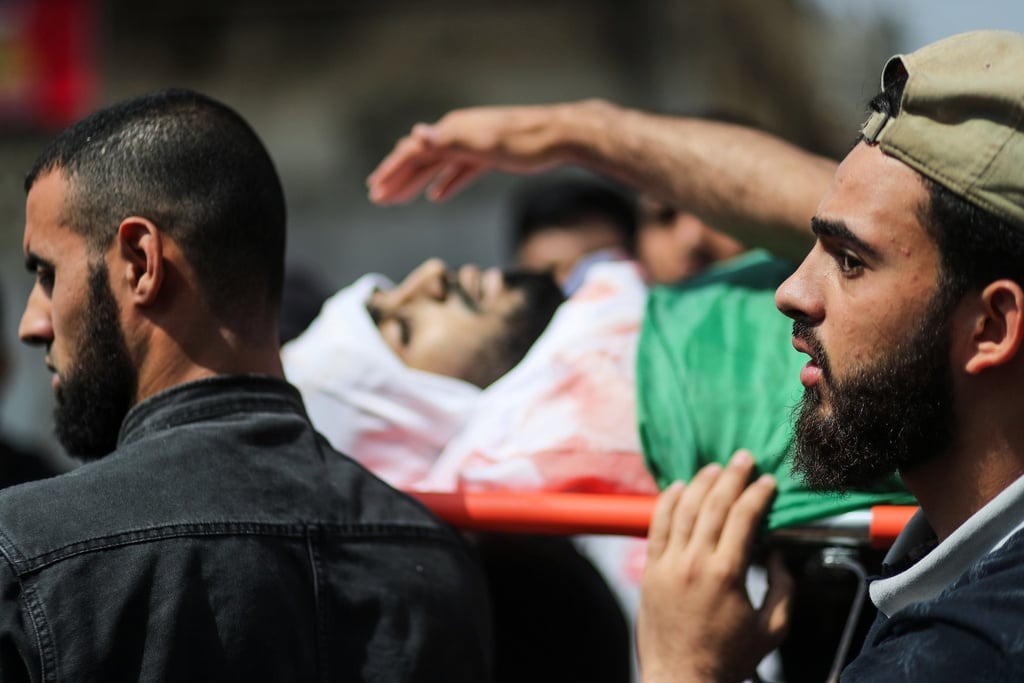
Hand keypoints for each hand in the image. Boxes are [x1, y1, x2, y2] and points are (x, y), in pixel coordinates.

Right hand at [366, 103, 592, 203]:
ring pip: (438, 164)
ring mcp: (475, 143)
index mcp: (454, 130)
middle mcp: (460, 133)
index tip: (376, 190)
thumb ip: (448, 141)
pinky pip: (459, 170)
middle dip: (398, 177)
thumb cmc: (526, 142)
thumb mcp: (484, 143)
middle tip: (378, 197)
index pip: (414, 151)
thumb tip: (415, 135)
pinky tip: (438, 195)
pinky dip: (445, 182)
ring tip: (399, 198)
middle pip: (422, 157)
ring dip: (417, 181)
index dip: (393, 171)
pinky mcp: (491, 154)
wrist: (563, 136)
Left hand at [637, 451, 791, 682]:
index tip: (767, 481)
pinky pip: (657, 526)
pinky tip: (678, 487)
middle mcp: (694, 562)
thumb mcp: (771, 629)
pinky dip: (667, 502)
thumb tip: (775, 554)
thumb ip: (783, 588)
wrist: (682, 679)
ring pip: (683, 509)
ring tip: (715, 468)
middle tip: (744, 458)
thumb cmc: (729, 658)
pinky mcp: (649, 570)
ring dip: (700, 483)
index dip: (757, 494)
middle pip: (713, 505)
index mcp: (726, 574)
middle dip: (732, 477)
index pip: (743, 518)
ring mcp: (668, 564)